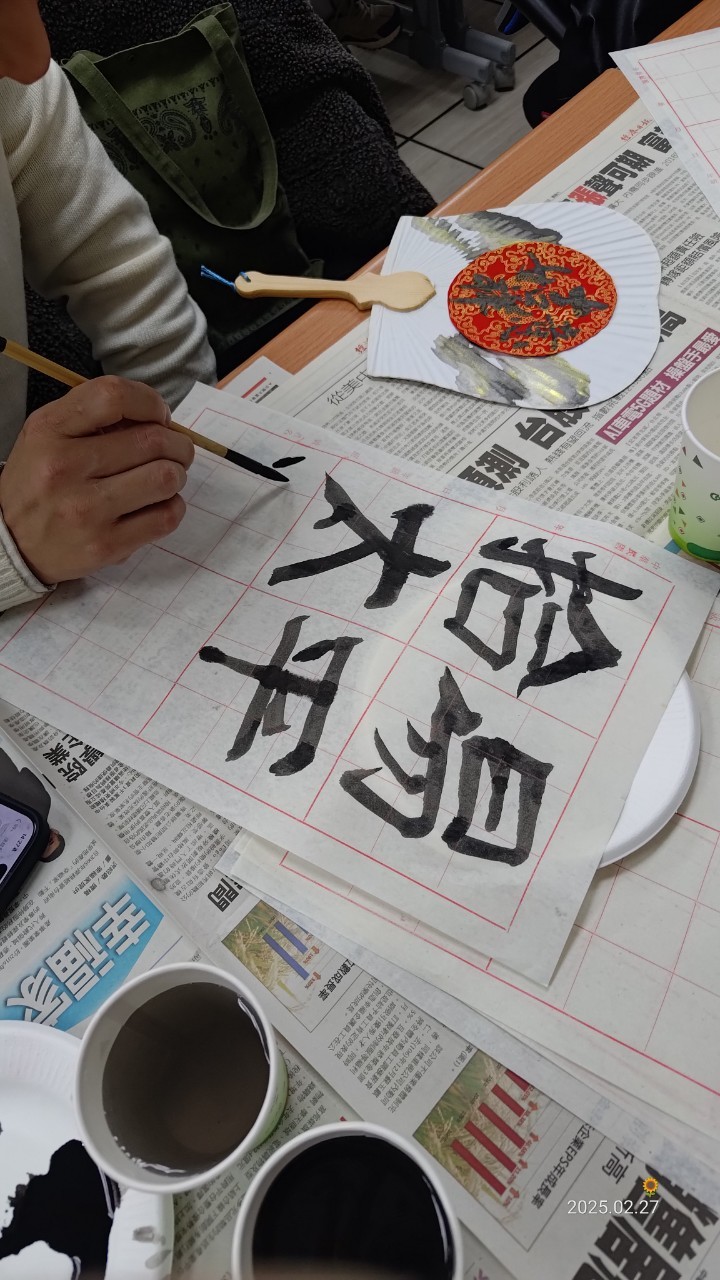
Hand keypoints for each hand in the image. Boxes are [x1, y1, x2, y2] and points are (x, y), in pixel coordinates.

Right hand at [0, 376, 193, 584]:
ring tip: (165, 477)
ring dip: (177, 474)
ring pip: (165, 477)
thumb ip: (95, 416)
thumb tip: (156, 416)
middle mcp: (64, 468)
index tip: (158, 415)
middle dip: (176, 443)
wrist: (11, 543)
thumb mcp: (48, 434)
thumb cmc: (38, 482)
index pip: (114, 397)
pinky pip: (165, 517)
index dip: (150, 402)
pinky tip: (158, 503)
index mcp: (49, 431)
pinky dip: (173, 506)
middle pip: (152, 440)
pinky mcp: (106, 545)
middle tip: (174, 450)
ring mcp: (86, 510)